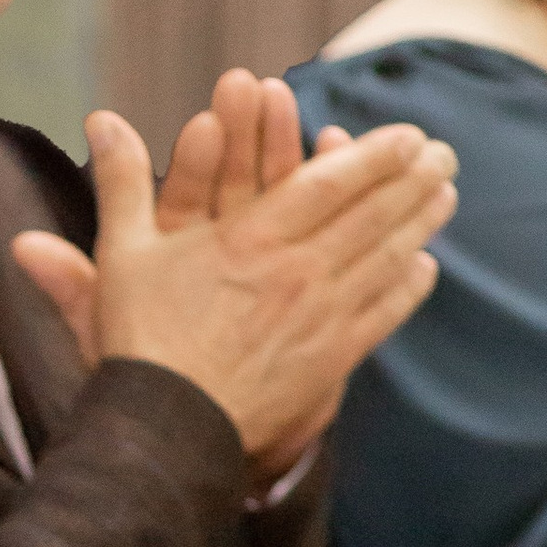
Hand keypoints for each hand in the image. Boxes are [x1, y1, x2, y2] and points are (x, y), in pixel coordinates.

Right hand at [20, 110, 454, 474]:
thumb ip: (120, 181)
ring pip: (384, 259)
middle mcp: (296, 272)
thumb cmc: (140, 337)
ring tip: (445, 194)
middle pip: (370, 216)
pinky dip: (407, 288)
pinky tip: (424, 267)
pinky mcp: (330, 359)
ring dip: (420, 223)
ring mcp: (320, 317)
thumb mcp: (122, 252)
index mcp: (251, 238)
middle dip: (411, 180)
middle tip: (444, 153)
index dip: (372, 156)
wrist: (167, 427)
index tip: (406, 135)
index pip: (328, 184)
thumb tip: (100, 119)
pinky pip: (381, 315)